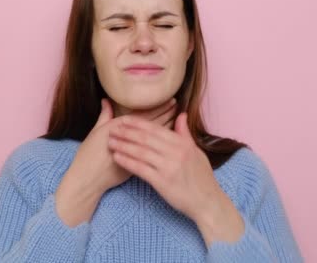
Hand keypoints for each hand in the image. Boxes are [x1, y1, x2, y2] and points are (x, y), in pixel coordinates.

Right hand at [55, 98, 176, 226]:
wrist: (87, 179)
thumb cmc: (88, 155)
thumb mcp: (96, 133)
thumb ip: (104, 117)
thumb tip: (107, 101)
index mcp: (118, 127)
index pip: (144, 115)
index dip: (158, 107)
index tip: (171, 100)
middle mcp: (128, 138)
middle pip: (152, 124)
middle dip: (166, 114)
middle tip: (178, 106)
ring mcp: (133, 152)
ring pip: (155, 138)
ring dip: (166, 128)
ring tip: (178, 120)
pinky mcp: (137, 164)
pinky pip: (154, 151)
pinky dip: (163, 145)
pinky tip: (172, 142)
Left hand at [107, 112, 223, 221]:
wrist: (207, 201)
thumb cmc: (202, 177)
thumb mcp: (196, 152)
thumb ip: (185, 134)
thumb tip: (180, 115)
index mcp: (182, 143)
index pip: (156, 129)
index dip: (138, 123)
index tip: (124, 119)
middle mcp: (175, 152)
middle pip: (145, 138)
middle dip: (126, 132)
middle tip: (112, 128)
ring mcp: (168, 167)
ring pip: (140, 152)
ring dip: (123, 145)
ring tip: (110, 142)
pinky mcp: (162, 182)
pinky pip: (140, 169)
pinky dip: (127, 162)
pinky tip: (117, 157)